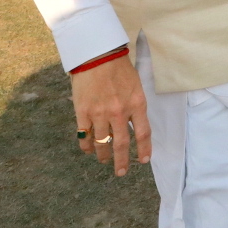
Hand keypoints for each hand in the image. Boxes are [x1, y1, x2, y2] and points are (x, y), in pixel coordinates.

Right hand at [72, 55, 149, 175]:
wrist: (97, 55)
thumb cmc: (119, 68)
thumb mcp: (135, 86)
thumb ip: (135, 106)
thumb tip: (133, 124)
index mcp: (137, 104)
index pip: (143, 133)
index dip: (144, 149)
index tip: (144, 160)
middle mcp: (119, 112)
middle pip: (121, 143)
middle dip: (122, 161)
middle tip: (121, 172)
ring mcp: (100, 114)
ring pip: (102, 142)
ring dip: (103, 154)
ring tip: (104, 160)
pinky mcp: (83, 112)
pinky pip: (84, 135)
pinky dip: (86, 145)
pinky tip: (88, 150)